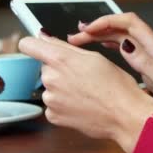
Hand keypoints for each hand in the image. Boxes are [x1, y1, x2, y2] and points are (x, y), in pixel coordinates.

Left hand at [18, 32, 152, 152]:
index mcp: (60, 59)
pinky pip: (52, 104)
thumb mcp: (94, 56)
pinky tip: (81, 104)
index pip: (27, 44)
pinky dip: (63, 104)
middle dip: (58, 68)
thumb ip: (63, 45)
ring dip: (62, 87)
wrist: (125, 115)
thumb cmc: (116, 85)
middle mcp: (51, 78)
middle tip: (81, 75)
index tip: (40, 48)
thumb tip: (44, 37)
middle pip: (44, 67)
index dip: (34, 44)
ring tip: (85, 92)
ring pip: (50, 86)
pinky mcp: (53, 116)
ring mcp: (50, 99)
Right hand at [67, 13, 152, 139]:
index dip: (106, 20)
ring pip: (121, 38)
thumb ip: (146, 64)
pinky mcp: (150, 68)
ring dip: (100, 37)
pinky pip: (126, 51)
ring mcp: (151, 58)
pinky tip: (99, 51)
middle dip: (97, 28)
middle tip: (74, 37)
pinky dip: (109, 47)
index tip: (87, 29)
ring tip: (79, 42)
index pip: (129, 22)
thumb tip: (124, 44)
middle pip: (121, 28)